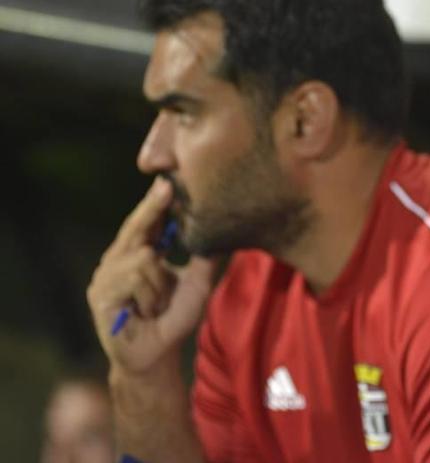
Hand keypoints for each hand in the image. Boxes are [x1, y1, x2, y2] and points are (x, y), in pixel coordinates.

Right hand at [88, 177, 216, 374]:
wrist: (157, 356)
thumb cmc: (174, 319)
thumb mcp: (197, 285)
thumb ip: (205, 260)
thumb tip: (221, 231)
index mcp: (136, 255)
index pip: (145, 224)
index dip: (155, 204)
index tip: (167, 182)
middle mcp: (116, 261)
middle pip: (136, 228)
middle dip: (153, 211)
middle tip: (166, 188)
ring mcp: (104, 278)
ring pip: (144, 259)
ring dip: (160, 285)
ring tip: (157, 304)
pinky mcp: (100, 296)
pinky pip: (135, 279)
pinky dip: (150, 295)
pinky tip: (147, 310)